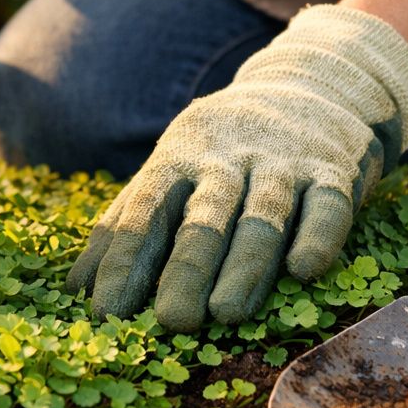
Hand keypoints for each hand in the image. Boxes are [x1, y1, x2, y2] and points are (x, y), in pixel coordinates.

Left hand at [66, 6, 407, 331]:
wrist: (309, 86)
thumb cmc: (222, 149)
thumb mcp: (171, 170)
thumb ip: (126, 224)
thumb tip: (74, 289)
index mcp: (179, 157)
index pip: (145, 210)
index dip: (124, 259)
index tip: (106, 310)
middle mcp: (228, 158)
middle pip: (204, 217)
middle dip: (186, 269)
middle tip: (171, 321)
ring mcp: (283, 164)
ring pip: (262, 216)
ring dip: (245, 264)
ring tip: (227, 313)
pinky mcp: (334, 171)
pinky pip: (327, 206)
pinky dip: (316, 237)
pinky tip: (303, 271)